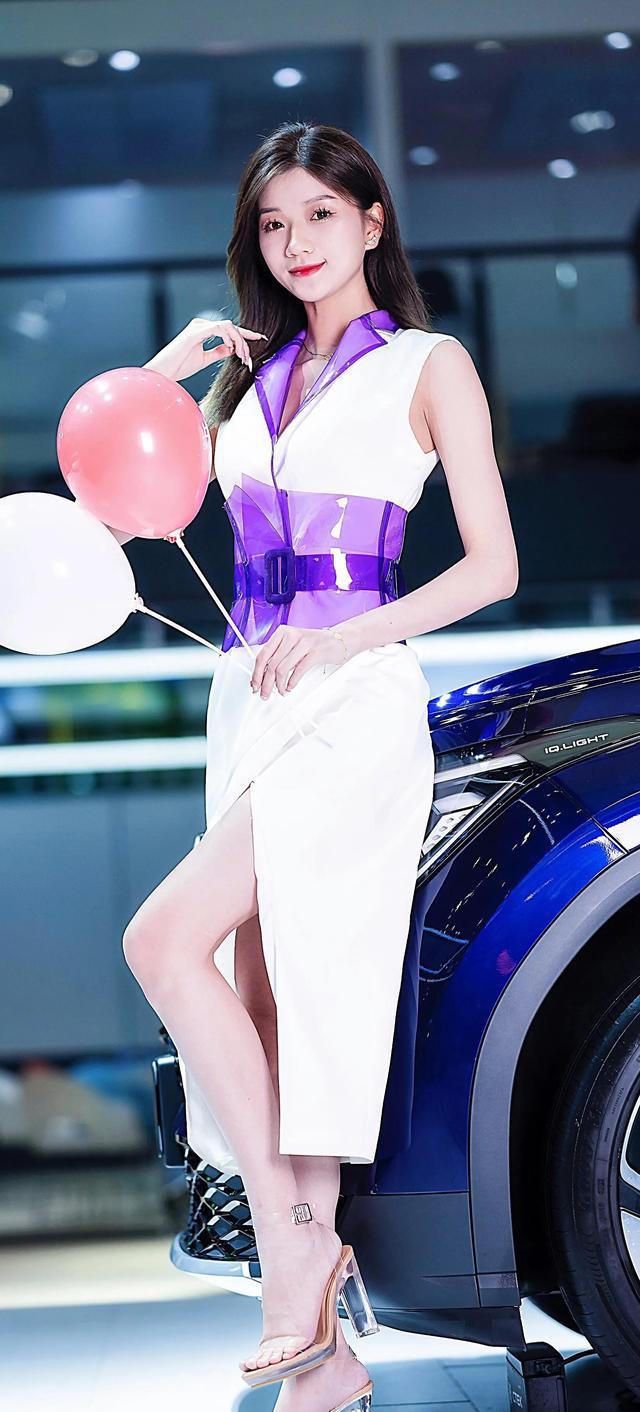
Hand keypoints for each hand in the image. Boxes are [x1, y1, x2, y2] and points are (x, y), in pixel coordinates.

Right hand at [143, 317, 267, 381]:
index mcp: (203, 330)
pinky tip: (231, 349)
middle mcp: (201, 325)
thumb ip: (219, 352)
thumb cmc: (179, 366)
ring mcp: (198, 327)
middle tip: (248, 359)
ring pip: (228, 326)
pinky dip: (228, 338)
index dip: (245, 333)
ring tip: (242, 357)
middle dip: (244, 342)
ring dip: (239, 341)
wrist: (163, 372)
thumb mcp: (205, 359)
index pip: (228, 329)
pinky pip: (218, 329)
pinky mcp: (195, 332)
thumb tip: (233, 349)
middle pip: (231, 327)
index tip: (260, 338)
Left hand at [249, 625, 354, 698]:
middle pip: (271, 664)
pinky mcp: (315, 652)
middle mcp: (291, 635)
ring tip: (280, 692)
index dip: (256, 673)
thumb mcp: (293, 645)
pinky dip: (292, 683)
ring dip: (279, 685)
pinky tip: (290, 687)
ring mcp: (304, 643)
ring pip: (282, 669)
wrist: (340, 639)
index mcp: (282, 632)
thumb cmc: (315, 644)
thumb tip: (262, 677)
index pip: (263, 655)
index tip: (254, 685)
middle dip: (265, 683)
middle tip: (264, 694)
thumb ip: (279, 657)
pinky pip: (298, 671)